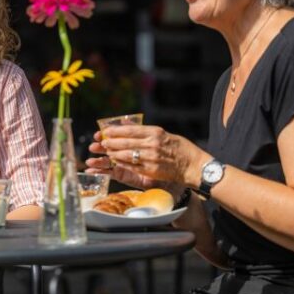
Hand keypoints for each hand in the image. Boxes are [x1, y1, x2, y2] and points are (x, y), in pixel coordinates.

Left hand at [85, 124, 204, 187]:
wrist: (193, 166)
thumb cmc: (180, 148)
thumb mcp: (163, 134)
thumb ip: (144, 130)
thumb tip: (126, 124)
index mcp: (155, 132)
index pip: (129, 130)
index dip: (114, 131)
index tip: (104, 131)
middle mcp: (151, 144)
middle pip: (124, 142)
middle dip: (110, 142)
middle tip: (100, 142)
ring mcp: (150, 158)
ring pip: (125, 154)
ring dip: (113, 153)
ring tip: (105, 152)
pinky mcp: (150, 170)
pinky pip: (131, 166)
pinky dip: (121, 163)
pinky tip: (115, 162)